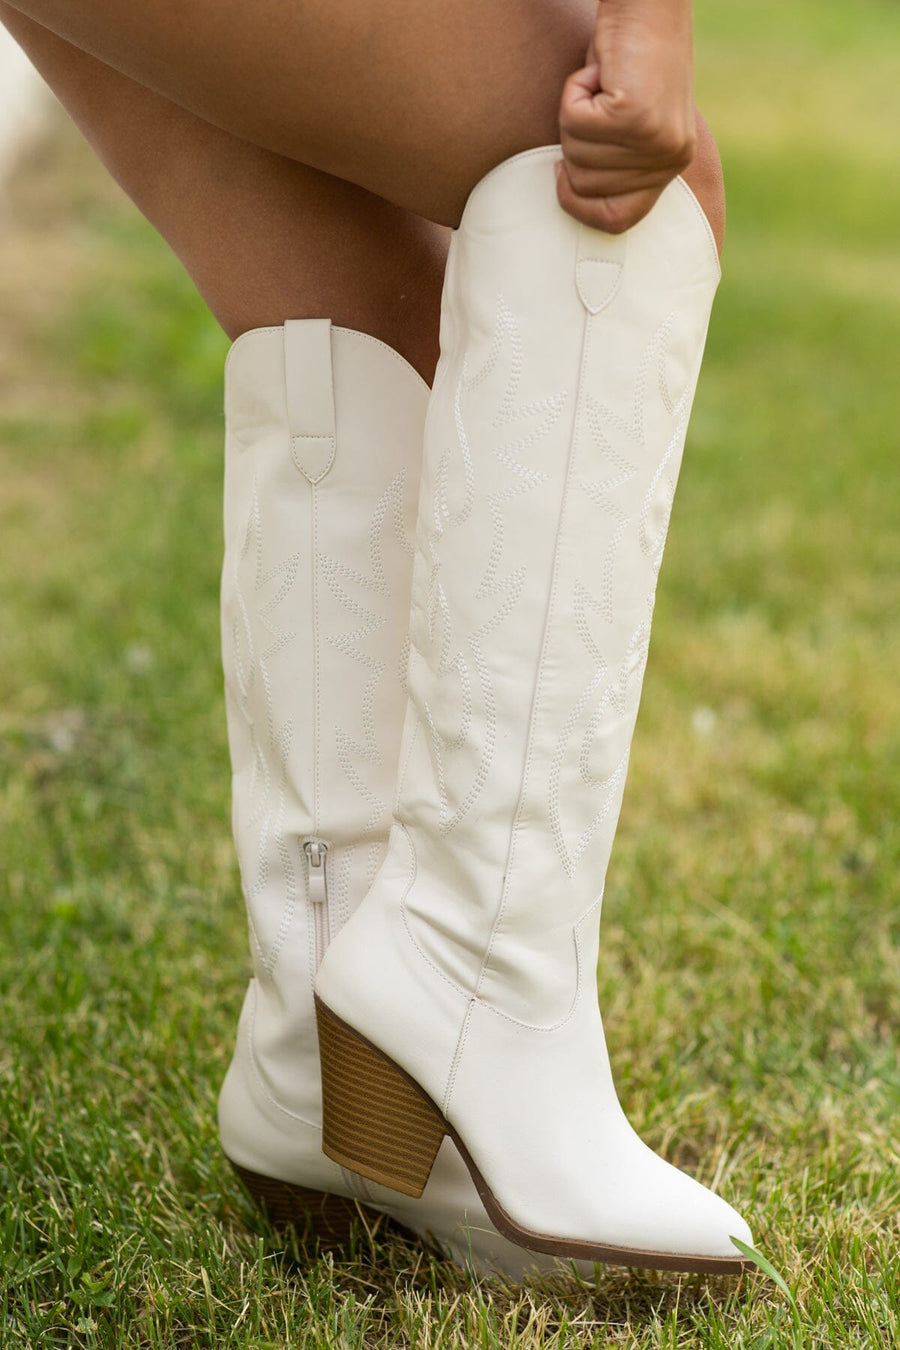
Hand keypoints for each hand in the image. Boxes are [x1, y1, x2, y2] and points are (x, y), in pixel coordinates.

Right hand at [556, 0, 696, 232]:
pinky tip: (598, 72)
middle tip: (597, 103)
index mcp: (672, 164)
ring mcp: (655, 140)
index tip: (564, 174)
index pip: (618, 221)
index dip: (579, 206)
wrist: (646, 4)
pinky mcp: (635, 116)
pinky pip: (574, 122)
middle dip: (574, 143)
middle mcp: (671, 158)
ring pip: (576, 154)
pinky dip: (572, 92)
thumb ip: (613, 164)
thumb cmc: (625, 59)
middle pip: (586, 187)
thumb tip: (575, 196)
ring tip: (601, 84)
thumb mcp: (624, 124)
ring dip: (574, 113)